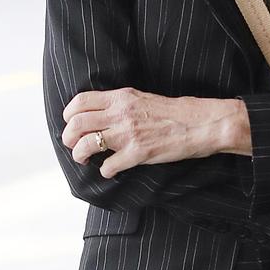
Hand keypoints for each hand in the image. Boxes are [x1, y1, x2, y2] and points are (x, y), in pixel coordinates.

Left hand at [62, 87, 250, 177]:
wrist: (201, 123)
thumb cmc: (175, 111)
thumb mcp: (143, 97)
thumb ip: (120, 104)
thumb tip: (98, 114)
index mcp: (122, 97)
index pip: (80, 101)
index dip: (69, 115)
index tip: (70, 124)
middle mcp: (121, 113)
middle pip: (76, 125)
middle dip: (67, 138)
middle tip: (72, 145)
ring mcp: (128, 134)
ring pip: (84, 146)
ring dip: (79, 155)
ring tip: (85, 159)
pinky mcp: (137, 154)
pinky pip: (107, 166)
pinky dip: (105, 171)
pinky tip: (111, 170)